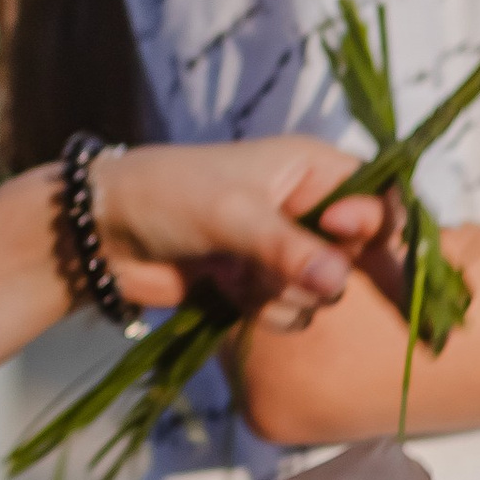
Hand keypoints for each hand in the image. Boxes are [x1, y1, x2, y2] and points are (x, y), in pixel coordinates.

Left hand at [93, 137, 388, 330]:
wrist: (101, 234)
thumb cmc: (166, 196)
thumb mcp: (232, 214)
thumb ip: (288, 249)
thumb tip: (337, 282)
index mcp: (311, 168)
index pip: (377, 195)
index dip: (374, 221)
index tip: (344, 235)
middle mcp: (308, 208)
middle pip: (360, 251)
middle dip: (326, 270)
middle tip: (285, 268)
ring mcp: (286, 250)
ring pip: (327, 291)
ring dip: (289, 294)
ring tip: (243, 277)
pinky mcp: (263, 285)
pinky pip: (296, 311)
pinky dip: (268, 311)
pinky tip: (230, 291)